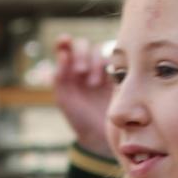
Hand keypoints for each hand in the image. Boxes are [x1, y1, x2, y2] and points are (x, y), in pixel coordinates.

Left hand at [52, 35, 112, 155]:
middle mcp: (85, 66)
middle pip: (84, 45)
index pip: (65, 47)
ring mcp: (102, 70)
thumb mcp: (64, 99)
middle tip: (80, 72)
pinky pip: (116, 61)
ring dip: (95, 62)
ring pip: (100, 50)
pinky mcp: (118, 75)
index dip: (64, 41)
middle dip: (81, 55)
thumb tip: (63, 52)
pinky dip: (110, 65)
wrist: (100, 136)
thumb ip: (60, 75)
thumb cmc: (79, 118)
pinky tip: (106, 80)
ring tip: (93, 84)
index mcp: (68, 70)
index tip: (65, 41)